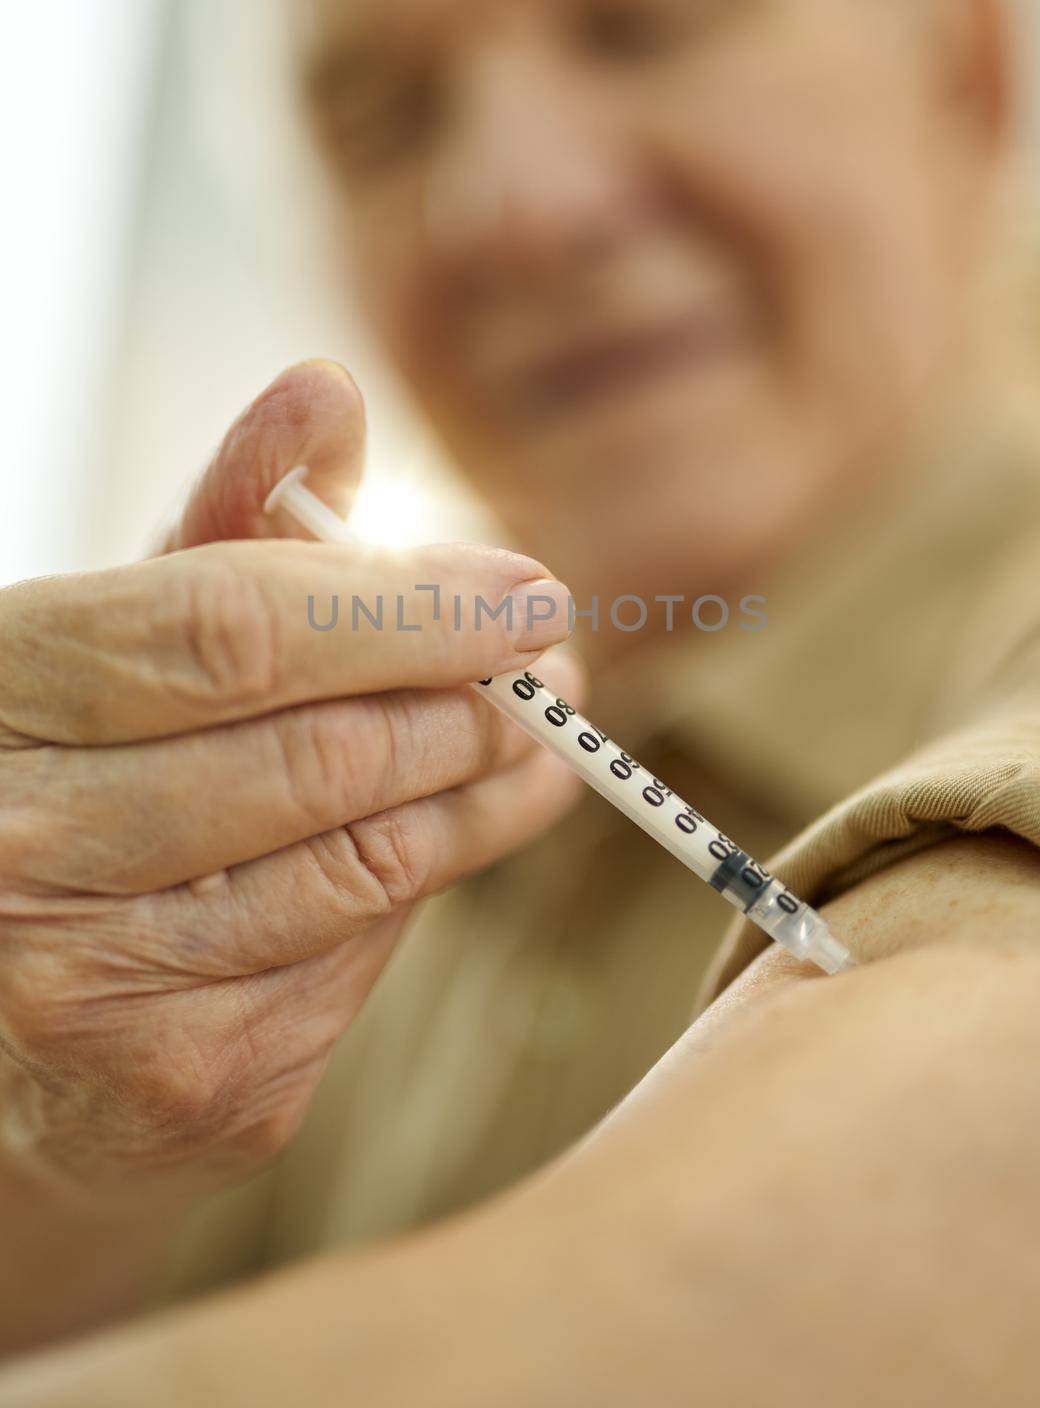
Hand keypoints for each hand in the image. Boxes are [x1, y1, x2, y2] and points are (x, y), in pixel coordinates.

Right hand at [0, 362, 580, 1209]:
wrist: (12, 994)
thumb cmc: (90, 772)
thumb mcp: (136, 632)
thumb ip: (233, 518)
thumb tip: (327, 390)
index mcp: (1, 689)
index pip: (230, 630)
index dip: (404, 607)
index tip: (529, 592)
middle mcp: (19, 843)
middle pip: (318, 755)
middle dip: (467, 705)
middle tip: (545, 670)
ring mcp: (89, 985)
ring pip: (361, 863)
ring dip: (480, 791)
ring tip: (534, 740)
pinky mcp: (183, 1088)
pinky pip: (360, 957)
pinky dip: (421, 884)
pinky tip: (449, 835)